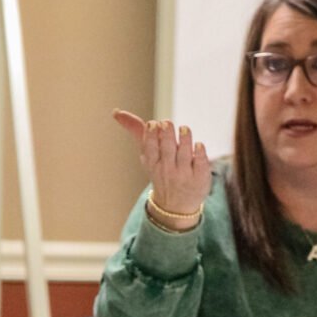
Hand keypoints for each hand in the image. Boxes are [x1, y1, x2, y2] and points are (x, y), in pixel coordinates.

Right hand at [113, 110, 210, 228]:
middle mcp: (168, 170)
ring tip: (184, 128)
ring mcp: (185, 175)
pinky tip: (198, 144)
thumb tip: (116, 112)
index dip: (151, 136)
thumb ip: (136, 131)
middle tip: (167, 123)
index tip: (152, 124)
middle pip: (167, 149)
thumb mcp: (147, 153)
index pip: (150, 149)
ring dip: (185, 139)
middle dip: (167, 134)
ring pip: (184, 154)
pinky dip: (200, 153)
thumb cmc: (160, 170)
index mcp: (153, 164)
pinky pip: (201, 163)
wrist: (176, 205)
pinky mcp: (201, 178)